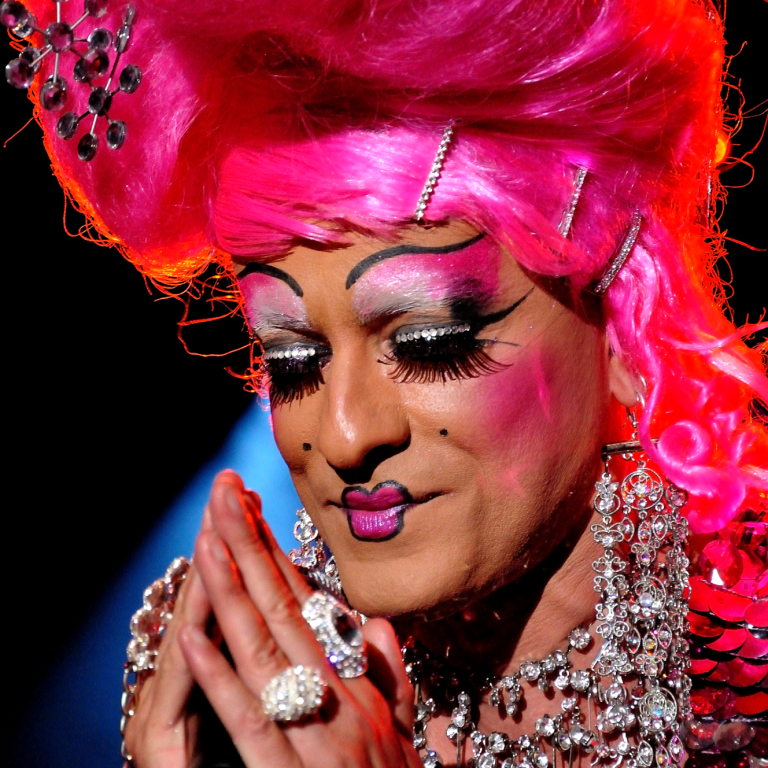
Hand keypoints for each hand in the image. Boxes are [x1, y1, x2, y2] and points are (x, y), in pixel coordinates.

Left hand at [129, 469, 420, 766]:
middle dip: (249, 545)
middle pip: (283, 610)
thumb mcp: (404, 733)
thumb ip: (391, 678)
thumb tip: (375, 624)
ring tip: (207, 537)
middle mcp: (340, 698)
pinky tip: (195, 635)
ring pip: (265, 652)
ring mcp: (319, 737)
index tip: (249, 508)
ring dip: (233, 592)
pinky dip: (222, 676)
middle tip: (224, 490)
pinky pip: (253, 722)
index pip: (306, 606)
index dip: (275, 555)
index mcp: (358, 686)